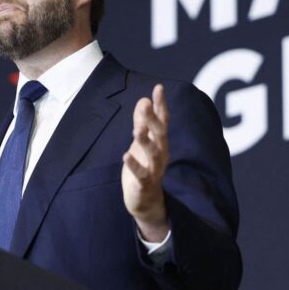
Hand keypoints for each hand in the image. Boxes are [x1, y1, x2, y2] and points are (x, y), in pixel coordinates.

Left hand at [122, 84, 169, 241]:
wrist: (147, 202)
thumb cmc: (144, 168)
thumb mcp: (143, 143)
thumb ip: (143, 122)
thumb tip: (143, 100)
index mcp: (160, 143)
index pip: (163, 120)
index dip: (161, 104)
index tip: (158, 87)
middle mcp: (160, 154)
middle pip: (160, 134)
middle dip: (153, 119)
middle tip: (146, 103)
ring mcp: (153, 169)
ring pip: (153, 153)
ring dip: (145, 140)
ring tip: (136, 129)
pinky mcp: (144, 183)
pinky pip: (140, 173)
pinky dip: (133, 164)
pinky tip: (125, 154)